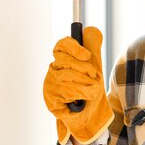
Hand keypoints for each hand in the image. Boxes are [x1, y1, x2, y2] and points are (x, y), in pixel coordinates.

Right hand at [43, 27, 113, 143]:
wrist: (92, 115)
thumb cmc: (91, 90)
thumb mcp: (95, 67)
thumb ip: (93, 48)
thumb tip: (91, 29)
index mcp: (62, 60)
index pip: (61, 46)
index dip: (73, 47)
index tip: (86, 55)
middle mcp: (53, 71)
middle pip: (66, 61)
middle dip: (85, 69)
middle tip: (94, 76)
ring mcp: (49, 86)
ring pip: (68, 78)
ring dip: (86, 85)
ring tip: (90, 92)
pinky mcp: (50, 100)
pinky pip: (67, 92)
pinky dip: (80, 96)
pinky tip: (80, 100)